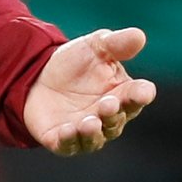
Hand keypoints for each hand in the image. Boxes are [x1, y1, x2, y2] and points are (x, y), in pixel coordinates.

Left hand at [23, 27, 155, 155]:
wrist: (37, 75)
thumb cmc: (75, 63)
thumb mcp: (94, 47)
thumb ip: (116, 44)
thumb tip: (139, 36)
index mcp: (122, 94)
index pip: (137, 96)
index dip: (141, 95)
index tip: (143, 92)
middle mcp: (108, 118)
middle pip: (116, 119)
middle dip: (113, 112)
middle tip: (108, 103)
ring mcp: (85, 132)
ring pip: (95, 137)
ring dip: (93, 132)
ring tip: (90, 122)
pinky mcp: (61, 140)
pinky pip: (68, 145)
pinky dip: (69, 140)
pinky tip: (67, 130)